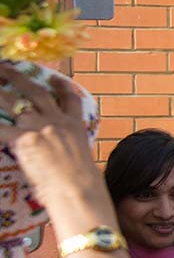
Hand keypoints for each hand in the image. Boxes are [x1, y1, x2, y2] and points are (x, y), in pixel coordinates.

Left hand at [0, 66, 108, 228]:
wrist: (78, 189)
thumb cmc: (82, 183)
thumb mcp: (81, 158)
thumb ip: (66, 149)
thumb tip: (55, 156)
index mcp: (75, 126)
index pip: (70, 99)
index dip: (61, 86)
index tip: (53, 78)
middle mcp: (57, 121)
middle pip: (37, 92)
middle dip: (19, 77)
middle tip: (5, 68)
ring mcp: (40, 128)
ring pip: (14, 102)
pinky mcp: (23, 140)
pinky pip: (1, 127)